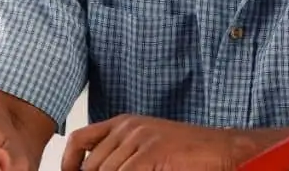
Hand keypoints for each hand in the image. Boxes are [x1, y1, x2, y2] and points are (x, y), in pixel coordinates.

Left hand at [61, 115, 256, 170]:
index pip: (79, 139)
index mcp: (124, 123)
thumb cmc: (188, 153)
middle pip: (92, 166)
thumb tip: (96, 169)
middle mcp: (128, 127)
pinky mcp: (150, 152)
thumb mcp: (147, 147)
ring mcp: (139, 138)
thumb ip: (122, 156)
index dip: (68, 162)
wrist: (220, 149)